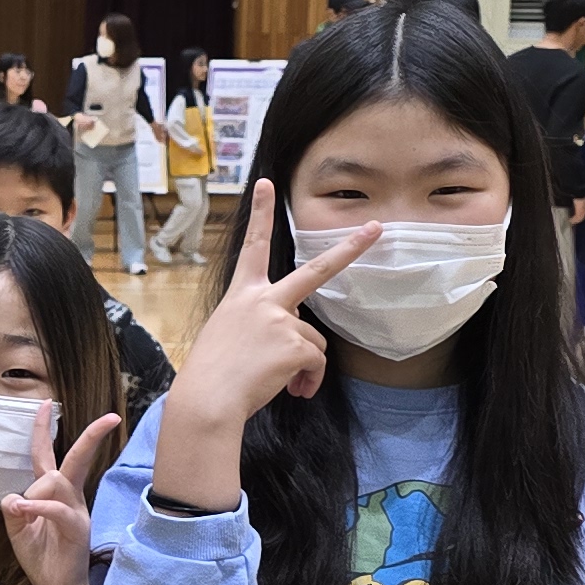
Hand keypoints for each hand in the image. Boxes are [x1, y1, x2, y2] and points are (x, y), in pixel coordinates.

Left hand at [1, 409, 121, 584]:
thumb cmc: (41, 558)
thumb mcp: (19, 531)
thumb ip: (14, 510)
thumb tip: (12, 496)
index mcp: (54, 494)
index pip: (48, 456)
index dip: (44, 431)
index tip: (45, 404)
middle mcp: (69, 498)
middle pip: (76, 459)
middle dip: (91, 436)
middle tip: (109, 417)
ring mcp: (76, 512)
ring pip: (57, 481)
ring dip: (34, 492)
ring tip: (22, 513)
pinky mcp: (77, 529)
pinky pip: (57, 509)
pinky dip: (38, 506)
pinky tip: (24, 511)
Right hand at [148, 181, 372, 511]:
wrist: (208, 400)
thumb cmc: (213, 374)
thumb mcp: (229, 337)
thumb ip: (263, 327)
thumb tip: (297, 345)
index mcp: (241, 295)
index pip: (252, 246)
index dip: (261, 213)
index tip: (266, 184)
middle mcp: (263, 300)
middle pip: (316, 270)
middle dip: (351, 247)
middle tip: (377, 227)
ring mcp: (282, 320)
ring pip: (314, 341)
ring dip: (304, 366)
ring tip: (281, 383)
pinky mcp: (296, 344)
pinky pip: (315, 363)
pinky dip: (308, 381)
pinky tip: (290, 391)